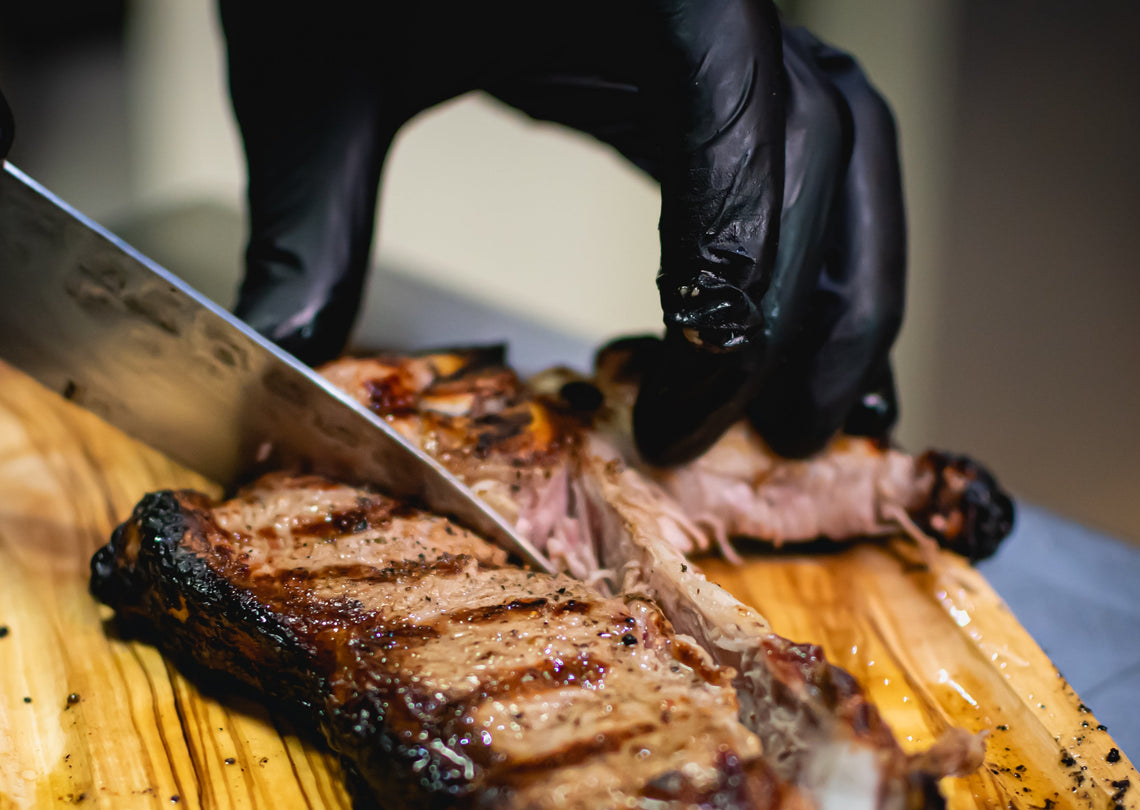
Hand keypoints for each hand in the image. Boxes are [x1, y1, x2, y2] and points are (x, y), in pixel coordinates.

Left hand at [220, 1, 903, 464]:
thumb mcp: (313, 80)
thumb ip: (311, 220)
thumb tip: (286, 355)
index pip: (734, 113)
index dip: (734, 260)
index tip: (687, 389)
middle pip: (824, 145)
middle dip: (805, 309)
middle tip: (764, 438)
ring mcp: (720, 26)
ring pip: (852, 146)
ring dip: (849, 289)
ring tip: (815, 417)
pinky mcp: (713, 60)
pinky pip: (816, 149)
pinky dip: (826, 252)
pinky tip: (806, 344)